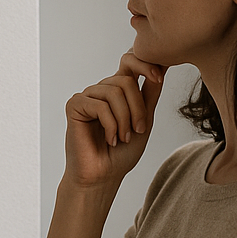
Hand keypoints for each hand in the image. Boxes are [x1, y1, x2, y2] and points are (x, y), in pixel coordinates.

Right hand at [63, 52, 165, 189]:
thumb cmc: (122, 153)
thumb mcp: (144, 119)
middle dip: (137, 108)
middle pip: (126, 80)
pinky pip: (99, 106)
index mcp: (118, 90)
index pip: (129, 61)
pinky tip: (110, 140)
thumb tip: (161, 66)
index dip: (145, 63)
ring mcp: (87, 96)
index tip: (159, 77)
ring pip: (114, 92)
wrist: (103, 176)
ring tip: (123, 138)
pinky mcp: (75, 105)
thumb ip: (150, 93)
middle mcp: (102, 89)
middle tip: (138, 131)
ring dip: (125, 119)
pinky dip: (111, 125)